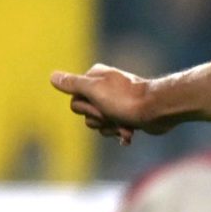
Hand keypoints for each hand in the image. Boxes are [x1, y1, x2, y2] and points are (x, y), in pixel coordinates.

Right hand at [49, 65, 168, 143]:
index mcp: (94, 78)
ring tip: (126, 125)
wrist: (158, 110)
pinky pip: (114, 129)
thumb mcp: (94, 90)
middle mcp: (104, 88)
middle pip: (87, 115)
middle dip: (100, 121)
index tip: (102, 107)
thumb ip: (73, 84)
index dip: (87, 109)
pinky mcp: (127, 115)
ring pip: (100, 124)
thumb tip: (52, 77)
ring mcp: (116, 103)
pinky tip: (130, 134)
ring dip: (112, 128)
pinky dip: (121, 133)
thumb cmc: (126, 100)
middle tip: (115, 116)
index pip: (75, 101)